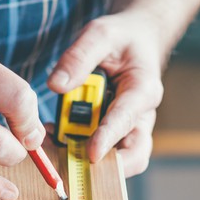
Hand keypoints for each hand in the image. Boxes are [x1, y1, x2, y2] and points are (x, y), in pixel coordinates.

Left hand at [48, 10, 163, 177]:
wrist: (137, 42)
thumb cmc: (122, 39)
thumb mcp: (100, 34)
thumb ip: (79, 57)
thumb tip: (56, 85)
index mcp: (143, 90)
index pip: (127, 119)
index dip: (109, 138)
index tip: (92, 153)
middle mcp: (141, 116)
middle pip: (135, 154)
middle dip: (108, 165)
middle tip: (74, 163)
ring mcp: (129, 129)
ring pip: (118, 160)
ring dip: (89, 159)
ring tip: (55, 142)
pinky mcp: (115, 134)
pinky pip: (101, 153)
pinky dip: (79, 150)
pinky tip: (56, 135)